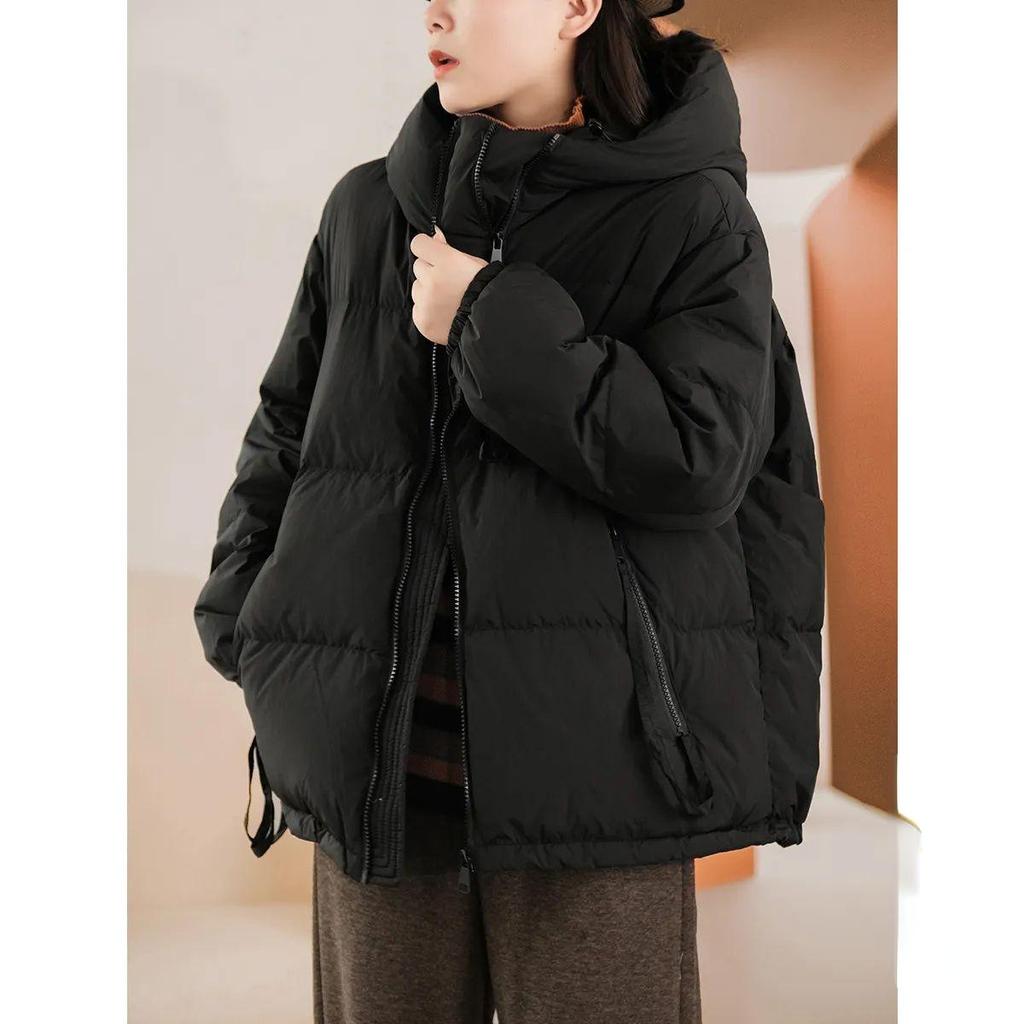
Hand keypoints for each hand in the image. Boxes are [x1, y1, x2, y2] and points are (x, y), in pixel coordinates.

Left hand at [409, 226, 488, 344]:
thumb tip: (435, 235)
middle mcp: (433, 280)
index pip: (419, 244)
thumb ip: (449, 249)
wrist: (490, 321)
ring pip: (417, 288)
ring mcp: (426, 301)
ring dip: (427, 291)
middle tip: (448, 282)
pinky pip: (417, 308)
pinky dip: (427, 310)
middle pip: (418, 266)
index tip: (432, 253)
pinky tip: (443, 312)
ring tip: (447, 299)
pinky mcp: (422, 319)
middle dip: (430, 271)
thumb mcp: (473, 262)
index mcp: (446, 261)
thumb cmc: (485, 290)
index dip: (426, 248)